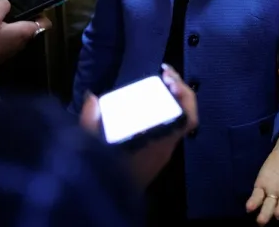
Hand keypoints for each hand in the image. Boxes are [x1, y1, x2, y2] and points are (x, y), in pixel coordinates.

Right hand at [0, 0, 51, 62]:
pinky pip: (12, 41)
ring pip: (21, 35)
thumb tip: (7, 2)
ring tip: (3, 19)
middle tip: (13, 11)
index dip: (42, 15)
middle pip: (32, 28)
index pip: (45, 24)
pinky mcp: (6, 54)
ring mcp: (15, 50)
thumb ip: (2, 6)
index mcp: (24, 32)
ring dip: (15, 27)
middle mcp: (23, 42)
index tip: (34, 9)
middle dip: (25, 19)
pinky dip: (8, 34)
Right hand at [79, 64, 198, 187]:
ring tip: (157, 83)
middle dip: (177, 91)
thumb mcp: (91, 147)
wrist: (104, 207)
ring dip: (170, 101)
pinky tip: (145, 106)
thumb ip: (91, 121)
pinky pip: (165, 130)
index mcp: (159, 144)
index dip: (184, 96)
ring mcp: (160, 154)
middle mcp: (165, 148)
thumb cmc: (104, 177)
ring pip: (175, 122)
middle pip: (183, 115)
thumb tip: (92, 98)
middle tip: (163, 73)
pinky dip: (160, 114)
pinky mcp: (152, 159)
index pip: (187, 119)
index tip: (169, 79)